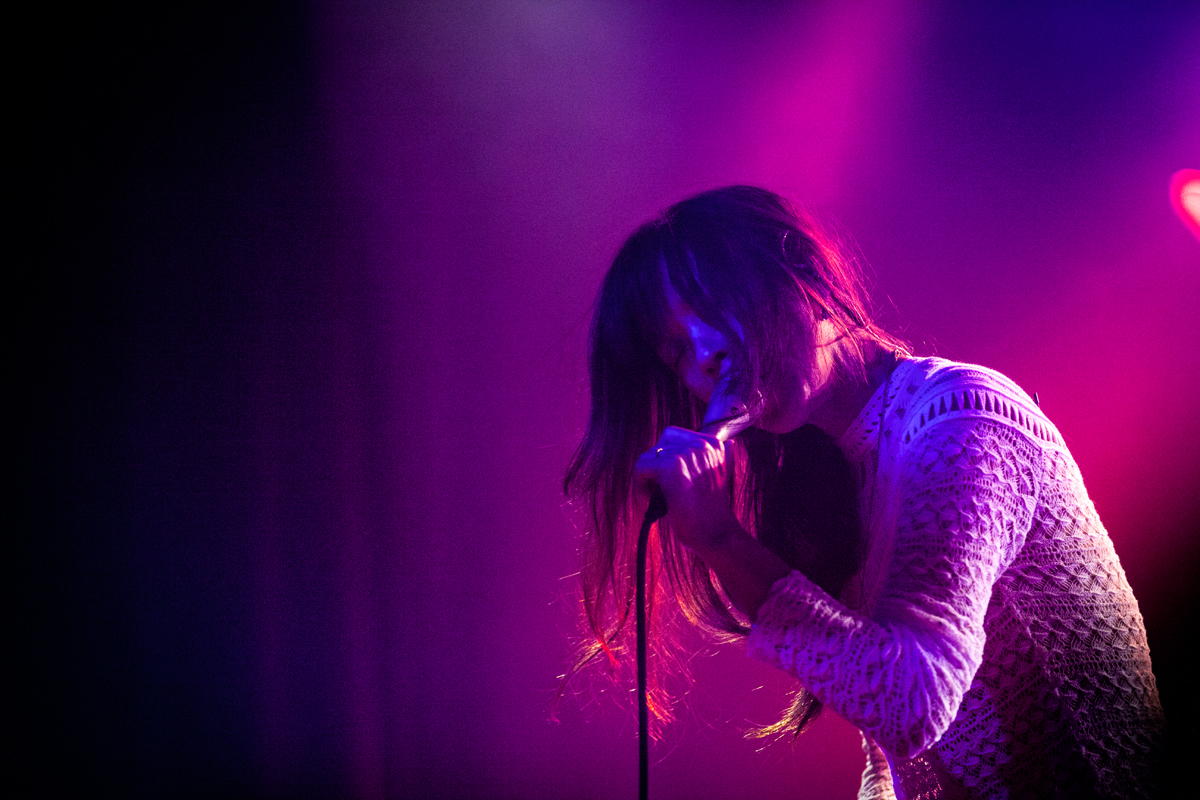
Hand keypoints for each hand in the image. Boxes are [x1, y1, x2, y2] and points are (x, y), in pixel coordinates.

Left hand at [634, 426, 738, 550]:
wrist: (716, 533)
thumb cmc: (714, 511)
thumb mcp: (723, 477)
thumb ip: (723, 458)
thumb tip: (730, 443)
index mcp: (713, 444)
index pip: (671, 436)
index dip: (664, 459)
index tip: (667, 482)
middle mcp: (701, 444)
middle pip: (657, 446)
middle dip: (654, 470)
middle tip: (657, 493)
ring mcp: (686, 453)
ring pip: (647, 458)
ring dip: (645, 481)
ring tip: (654, 501)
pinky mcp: (671, 466)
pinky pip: (640, 468)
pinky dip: (639, 487)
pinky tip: (649, 503)